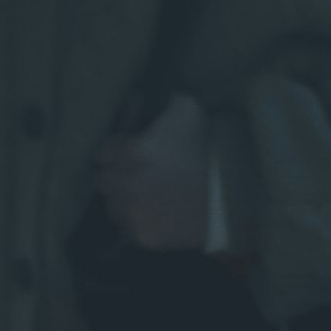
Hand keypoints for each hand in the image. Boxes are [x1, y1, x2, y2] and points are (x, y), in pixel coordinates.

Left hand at [89, 94, 215, 255]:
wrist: (229, 194)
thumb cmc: (205, 149)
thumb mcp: (187, 110)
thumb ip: (159, 100)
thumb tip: (141, 95)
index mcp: (132, 153)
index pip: (102, 154)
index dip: (113, 153)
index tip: (124, 154)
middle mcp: (126, 184)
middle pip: (103, 183)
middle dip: (115, 177)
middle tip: (131, 175)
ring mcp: (134, 213)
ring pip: (113, 208)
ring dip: (123, 201)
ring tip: (141, 195)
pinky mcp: (144, 236)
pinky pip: (129, 229)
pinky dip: (137, 222)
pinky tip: (153, 212)